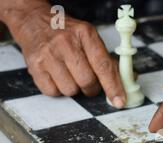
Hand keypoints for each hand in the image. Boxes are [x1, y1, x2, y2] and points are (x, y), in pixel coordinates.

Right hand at [11, 5, 125, 106]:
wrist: (34, 22)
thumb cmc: (67, 34)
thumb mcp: (90, 39)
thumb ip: (108, 61)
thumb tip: (128, 81)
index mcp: (86, 34)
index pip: (103, 66)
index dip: (113, 87)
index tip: (119, 101)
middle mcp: (66, 43)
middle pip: (87, 82)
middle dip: (91, 87)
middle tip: (87, 80)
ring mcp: (48, 54)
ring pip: (70, 90)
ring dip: (73, 88)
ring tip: (68, 73)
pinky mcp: (35, 66)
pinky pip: (53, 92)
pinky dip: (57, 89)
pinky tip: (56, 75)